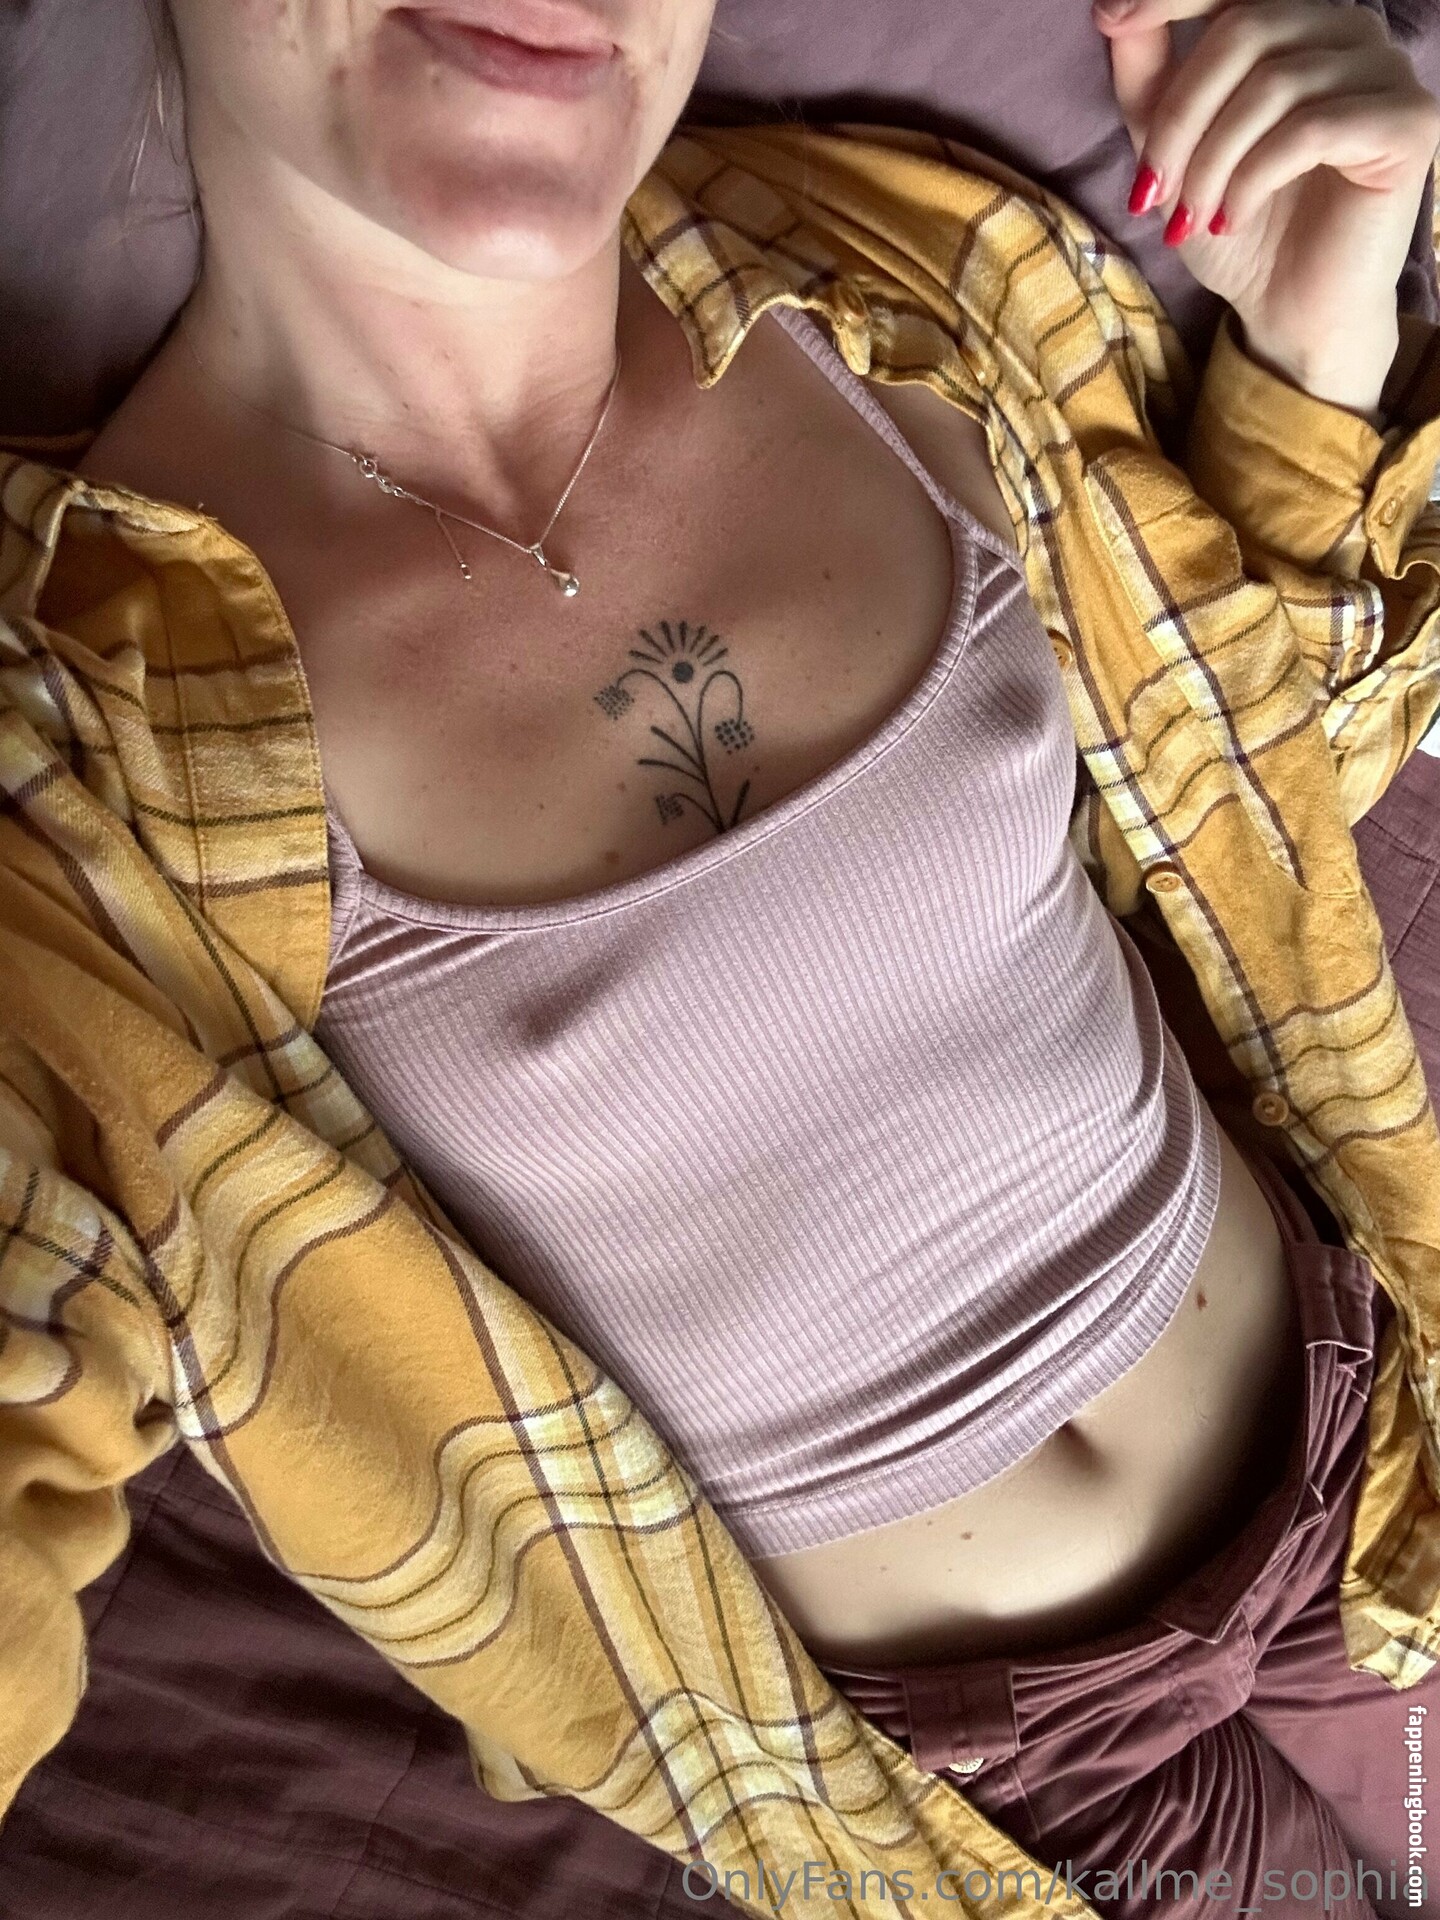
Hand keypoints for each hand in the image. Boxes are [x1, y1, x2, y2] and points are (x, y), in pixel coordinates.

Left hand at [1093, 0, 1439, 416]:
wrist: (1288, 310)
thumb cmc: (1237, 225)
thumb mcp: (1174, 146)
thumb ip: (1149, 75)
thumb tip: (1113, 7)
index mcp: (1296, 21)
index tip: (1109, 19)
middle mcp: (1350, 28)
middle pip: (1245, 29)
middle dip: (1182, 117)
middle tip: (1151, 190)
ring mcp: (1386, 69)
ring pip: (1275, 83)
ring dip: (1212, 161)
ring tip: (1190, 219)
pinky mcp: (1408, 122)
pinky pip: (1311, 129)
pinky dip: (1253, 179)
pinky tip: (1230, 219)